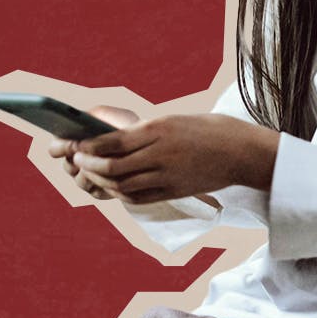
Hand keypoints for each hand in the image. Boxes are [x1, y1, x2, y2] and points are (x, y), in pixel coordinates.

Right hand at [47, 105, 138, 200]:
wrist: (148, 148)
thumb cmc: (127, 127)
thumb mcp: (113, 116)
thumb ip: (97, 117)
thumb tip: (82, 123)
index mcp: (74, 140)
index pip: (55, 147)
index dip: (60, 147)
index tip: (73, 144)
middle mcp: (76, 160)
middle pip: (67, 166)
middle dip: (78, 162)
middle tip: (90, 157)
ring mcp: (86, 176)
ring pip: (80, 181)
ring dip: (94, 173)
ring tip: (108, 165)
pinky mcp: (99, 190)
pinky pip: (96, 191)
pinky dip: (105, 183)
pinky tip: (118, 175)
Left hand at [69, 113, 279, 204]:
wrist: (241, 151)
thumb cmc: (207, 130)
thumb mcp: (173, 120)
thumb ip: (143, 131)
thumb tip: (108, 140)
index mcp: (160, 129)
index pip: (114, 141)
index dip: (89, 147)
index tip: (75, 145)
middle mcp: (162, 153)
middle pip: (114, 167)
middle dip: (90, 166)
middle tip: (77, 161)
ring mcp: (168, 175)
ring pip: (123, 185)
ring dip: (102, 182)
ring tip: (91, 174)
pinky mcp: (174, 191)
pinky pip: (139, 197)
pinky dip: (121, 193)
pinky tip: (113, 188)